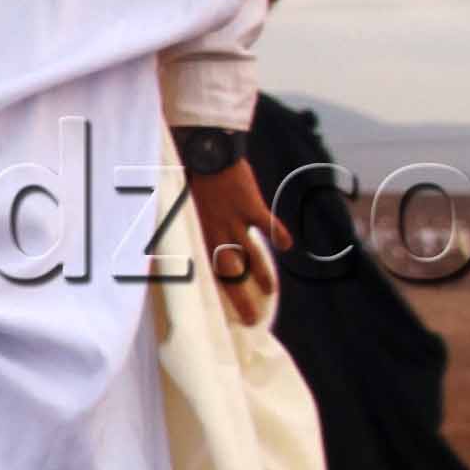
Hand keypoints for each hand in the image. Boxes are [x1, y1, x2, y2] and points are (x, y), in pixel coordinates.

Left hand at [189, 157, 289, 322]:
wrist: (205, 150)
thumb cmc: (192, 177)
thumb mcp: (183, 207)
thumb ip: (190, 228)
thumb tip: (181, 246)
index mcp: (199, 235)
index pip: (208, 271)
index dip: (218, 292)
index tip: (223, 309)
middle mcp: (217, 232)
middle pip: (230, 273)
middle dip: (241, 298)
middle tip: (251, 320)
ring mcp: (234, 220)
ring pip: (250, 255)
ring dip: (261, 274)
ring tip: (270, 292)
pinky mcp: (250, 205)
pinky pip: (267, 224)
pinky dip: (278, 235)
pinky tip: (287, 247)